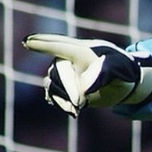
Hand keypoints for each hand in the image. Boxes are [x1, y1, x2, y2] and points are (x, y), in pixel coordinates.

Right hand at [23, 34, 151, 117]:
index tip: (27, 42)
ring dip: (64, 98)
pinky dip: (61, 103)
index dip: (43, 43)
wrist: (122, 83)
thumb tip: (85, 88)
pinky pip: (53, 94)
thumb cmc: (124, 72)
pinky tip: (73, 109)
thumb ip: (106, 73)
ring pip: (52, 83)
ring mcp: (64, 72)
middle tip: (81, 104)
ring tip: (80, 108)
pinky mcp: (63, 86)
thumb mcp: (122, 70)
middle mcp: (69, 58)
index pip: (60, 45)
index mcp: (83, 49)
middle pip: (58, 70)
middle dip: (67, 87)